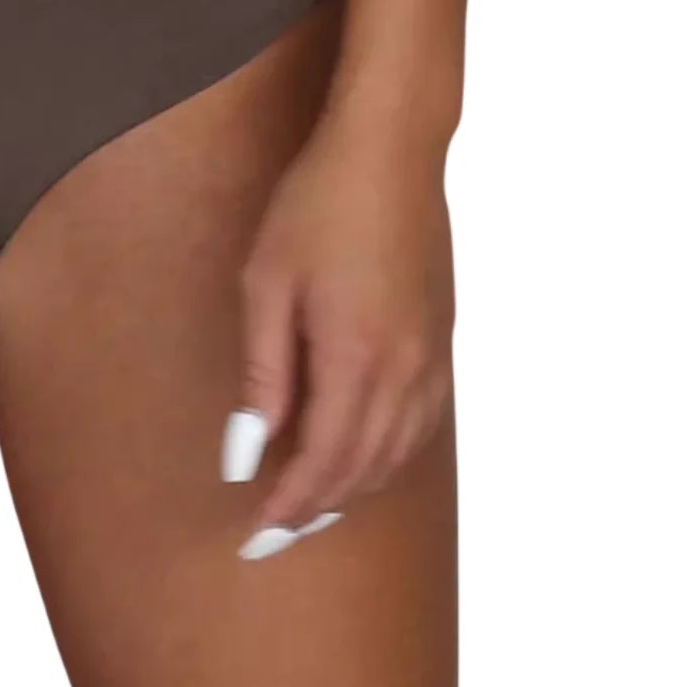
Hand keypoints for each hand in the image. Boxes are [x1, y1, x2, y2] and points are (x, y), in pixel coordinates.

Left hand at [224, 94, 453, 551]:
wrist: (390, 150)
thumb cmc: (317, 205)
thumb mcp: (267, 285)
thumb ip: (262, 377)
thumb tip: (245, 456)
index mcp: (355, 359)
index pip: (322, 464)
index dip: (288, 508)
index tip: (255, 536)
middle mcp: (404, 372)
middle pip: (361, 470)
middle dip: (316, 509)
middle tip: (273, 534)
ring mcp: (431, 358)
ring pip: (395, 454)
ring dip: (353, 488)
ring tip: (311, 506)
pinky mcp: (442, 341)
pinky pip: (419, 425)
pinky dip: (387, 456)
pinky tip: (362, 456)